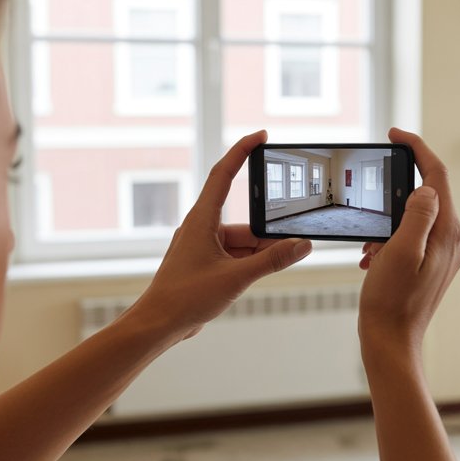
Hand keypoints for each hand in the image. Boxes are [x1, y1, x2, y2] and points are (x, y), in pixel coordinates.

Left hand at [134, 130, 311, 339]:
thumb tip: (301, 245)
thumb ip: (272, 261)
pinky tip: (258, 276)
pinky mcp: (204, 264)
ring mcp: (202, 246)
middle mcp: (201, 228)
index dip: (242, 151)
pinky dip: (249, 263)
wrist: (158, 324)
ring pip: (241, 242)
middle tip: (289, 241)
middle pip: (244, 221)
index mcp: (201, 219)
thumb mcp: (237, 278)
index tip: (261, 136)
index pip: (224, 174)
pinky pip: (234, 256)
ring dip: (259, 253)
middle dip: (267, 233)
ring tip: (276, 265)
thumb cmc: (185, 298)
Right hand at [358, 129, 459, 356]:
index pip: (437, 175)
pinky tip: (374, 258)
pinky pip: (413, 235)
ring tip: (371, 246)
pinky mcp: (434, 263)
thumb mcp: (399, 252)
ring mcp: (445, 252)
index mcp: (447, 231)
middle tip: (370, 200)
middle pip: (429, 192)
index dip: (417, 148)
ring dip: (389, 221)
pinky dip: (391, 238)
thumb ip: (417, 215)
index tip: (396, 134)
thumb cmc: (391, 301)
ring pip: (417, 215)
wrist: (391, 341)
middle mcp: (453, 239)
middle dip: (396, 193)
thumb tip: (426, 188)